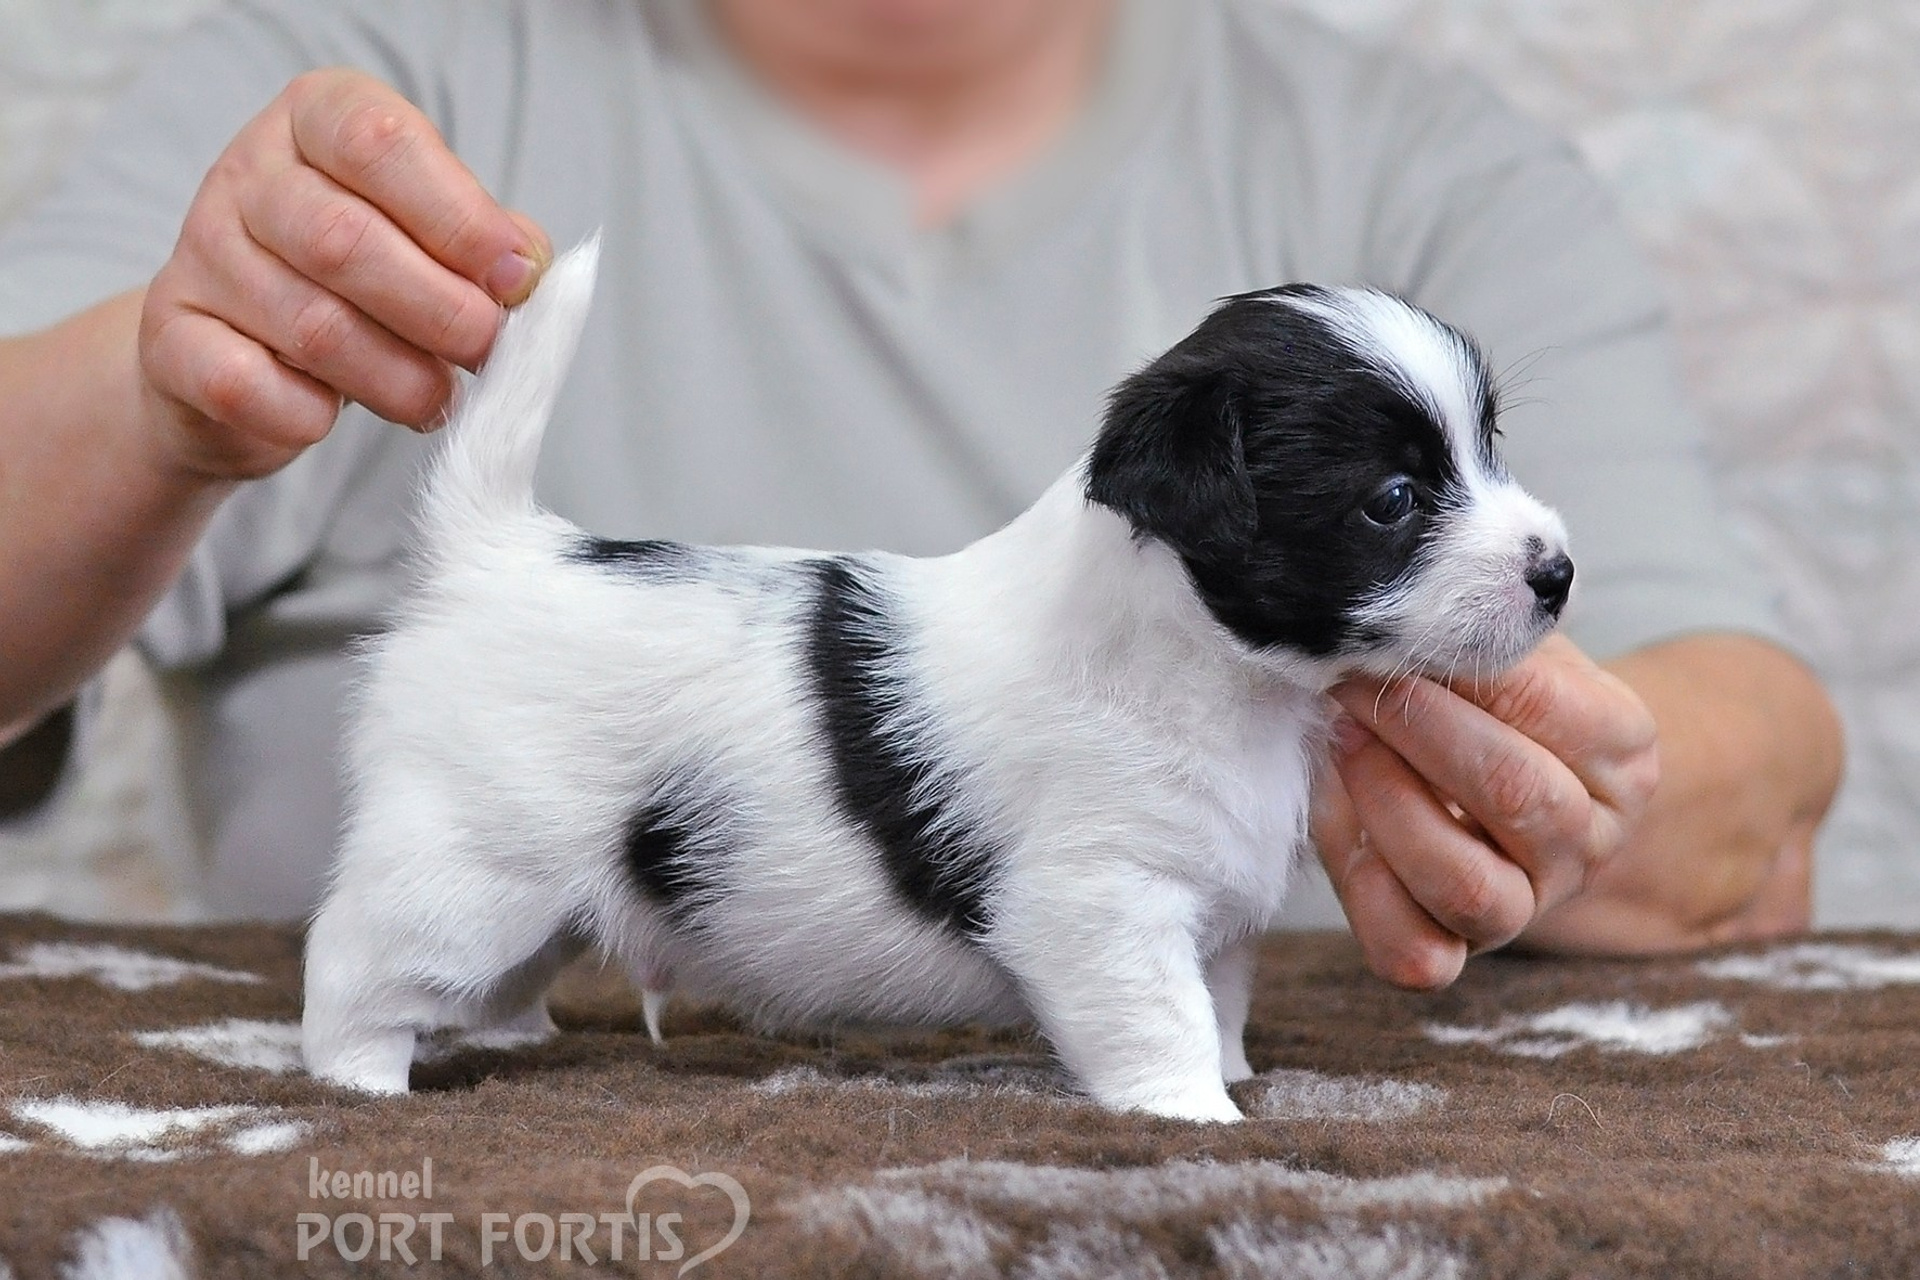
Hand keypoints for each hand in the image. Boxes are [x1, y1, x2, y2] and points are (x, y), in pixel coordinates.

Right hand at [136, 67, 551, 480]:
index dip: (460, 218)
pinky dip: (310, 414)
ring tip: (434, 398)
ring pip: (312, 325)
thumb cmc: (360, 285)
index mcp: (315, 121)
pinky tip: (335, 415)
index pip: (381, 143)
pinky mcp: (170, 339)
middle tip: (484, 353)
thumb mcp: (427, 239)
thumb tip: (529, 272)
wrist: (239, 356)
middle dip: (441, 312)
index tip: (515, 279)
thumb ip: (485, 244)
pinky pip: (248, 385)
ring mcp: (200, 254)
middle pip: (346, 241)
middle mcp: (246, 174)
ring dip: (398, 378)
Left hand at [1312, 634, 1660, 988]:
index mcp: (1623, 754)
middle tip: (1352, 681)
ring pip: (1464, 885)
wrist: (1501, 780)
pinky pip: (1415, 953)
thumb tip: (1408, 614)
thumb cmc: (1496, 704)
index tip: (1394, 631)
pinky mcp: (1459, 950)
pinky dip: (1365, 890)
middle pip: (1514, 792)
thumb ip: (1483, 638)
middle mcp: (1589, 841)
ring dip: (1387, 803)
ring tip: (1343, 739)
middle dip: (1416, 728)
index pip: (1546, 705)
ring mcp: (1528, 906)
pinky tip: (1342, 818)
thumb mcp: (1512, 655)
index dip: (1459, 668)